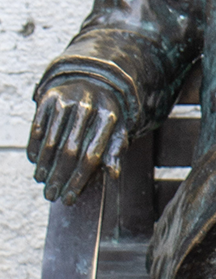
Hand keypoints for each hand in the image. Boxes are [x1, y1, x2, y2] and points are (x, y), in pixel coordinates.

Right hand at [28, 78, 127, 203]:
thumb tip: (113, 174)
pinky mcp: (50, 96)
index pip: (92, 156)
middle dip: (59, 177)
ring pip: (51, 140)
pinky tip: (34, 161)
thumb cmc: (107, 115)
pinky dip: (35, 146)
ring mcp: (67, 99)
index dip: (79, 180)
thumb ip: (115, 151)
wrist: (94, 80)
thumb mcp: (118, 130)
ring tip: (41, 181)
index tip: (69, 198)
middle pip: (70, 151)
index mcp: (110, 116)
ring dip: (44, 165)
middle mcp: (88, 106)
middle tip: (51, 195)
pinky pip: (38, 126)